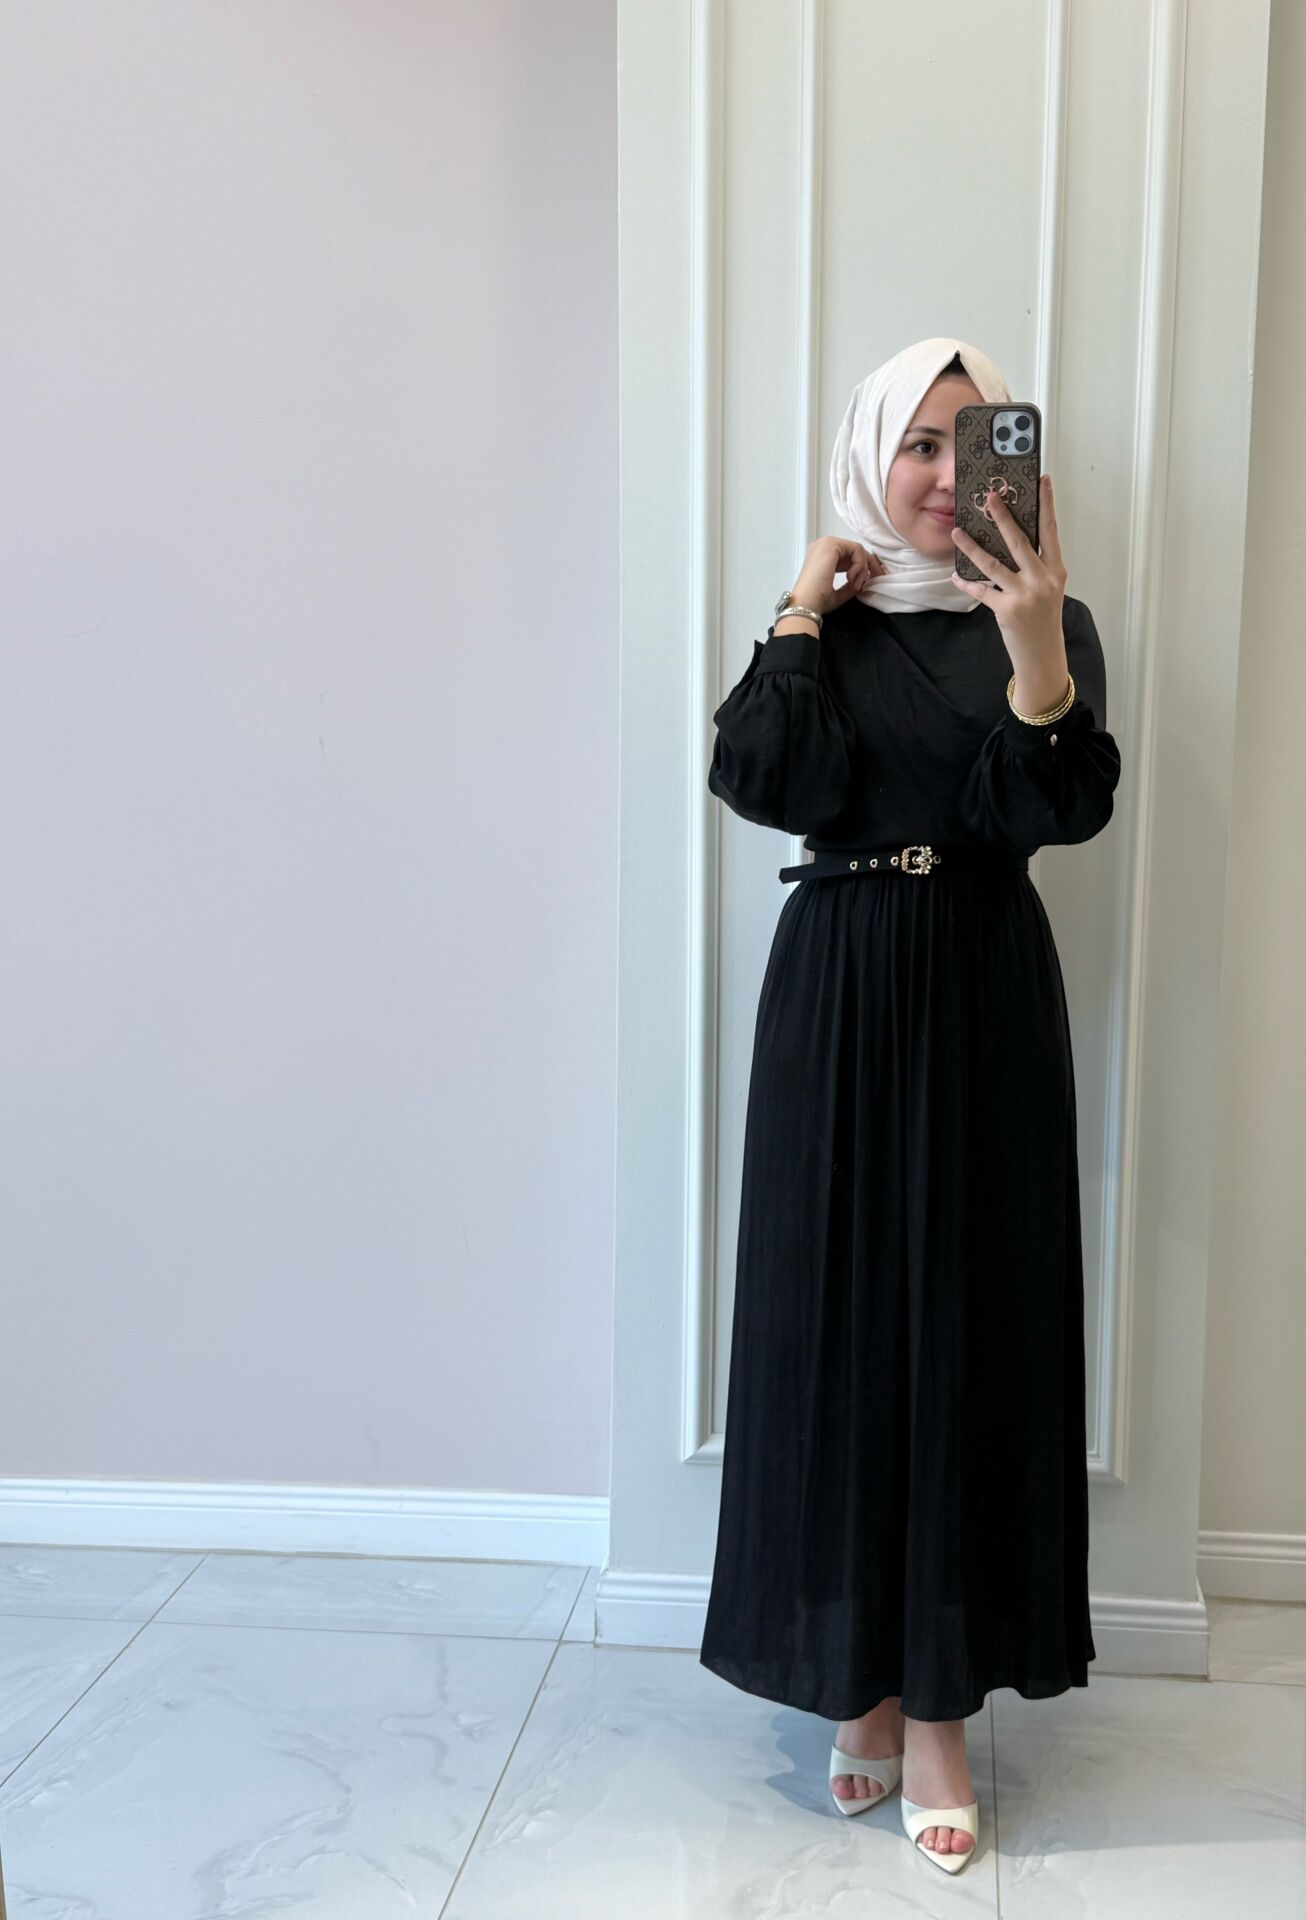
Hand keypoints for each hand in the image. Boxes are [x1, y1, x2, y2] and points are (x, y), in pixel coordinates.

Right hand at [792, 536, 885, 613]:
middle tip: (876, 578)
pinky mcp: (831, 545)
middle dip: (868, 565)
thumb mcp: (839, 592)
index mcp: (821, 556)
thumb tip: (863, 581)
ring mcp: (826, 543)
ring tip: (855, 584)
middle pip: (855, 550)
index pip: (849, 555)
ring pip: (857, 550)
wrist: (806, 604)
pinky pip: (856, 549)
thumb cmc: (816, 600)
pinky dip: (860, 565)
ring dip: (862, 568)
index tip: (869, 581)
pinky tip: (851, 578)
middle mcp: (823, 546)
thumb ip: (852, 584)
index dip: (863, 567)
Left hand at [950, 473, 1066, 669]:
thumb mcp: (1048, 588)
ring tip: (957, 532)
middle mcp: (1042, 580)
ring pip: (993, 563)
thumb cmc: (1043, 618)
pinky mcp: (1007, 610)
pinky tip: (955, 576)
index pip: (1051, 530)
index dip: (1047, 504)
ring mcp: (1025, 595)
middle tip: (989, 497)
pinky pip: (981, 591)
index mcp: (1056, 570)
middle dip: (1002, 516)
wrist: (1042, 654)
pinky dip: (966, 583)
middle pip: (1019, 541)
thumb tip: (1010, 538)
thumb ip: (1036, 564)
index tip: (1042, 481)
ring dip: (972, 546)